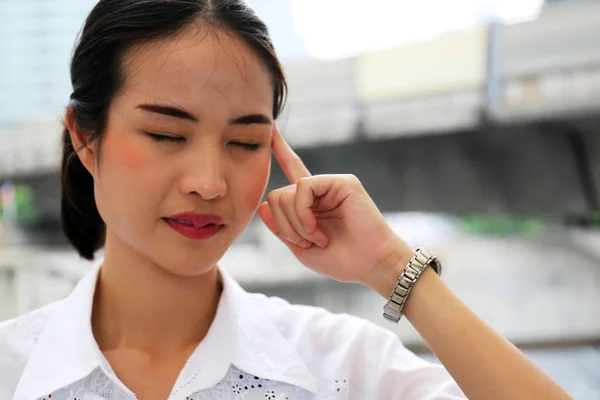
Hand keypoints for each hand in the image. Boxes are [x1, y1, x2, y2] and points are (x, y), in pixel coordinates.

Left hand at [257, 125, 413, 285]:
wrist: (370, 265)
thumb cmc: (341, 259)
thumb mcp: (301, 248)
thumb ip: (281, 228)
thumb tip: (262, 206)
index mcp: (311, 202)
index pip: (292, 170)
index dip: (281, 149)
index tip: (272, 127)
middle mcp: (320, 189)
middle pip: (276, 196)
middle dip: (285, 226)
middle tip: (308, 243)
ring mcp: (331, 183)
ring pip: (286, 194)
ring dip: (295, 225)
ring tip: (318, 239)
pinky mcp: (342, 182)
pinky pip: (303, 186)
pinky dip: (302, 212)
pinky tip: (316, 229)